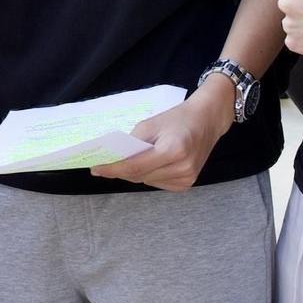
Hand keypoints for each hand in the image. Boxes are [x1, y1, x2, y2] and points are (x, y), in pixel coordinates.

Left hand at [90, 80, 233, 189]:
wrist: (207, 121)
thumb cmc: (178, 118)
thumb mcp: (150, 123)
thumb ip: (132, 143)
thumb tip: (113, 159)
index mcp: (173, 150)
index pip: (135, 166)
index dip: (113, 169)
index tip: (96, 168)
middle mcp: (182, 168)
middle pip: (139, 176)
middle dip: (120, 170)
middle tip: (104, 164)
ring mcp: (186, 179)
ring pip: (147, 182)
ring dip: (134, 173)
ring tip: (130, 160)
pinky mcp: (187, 184)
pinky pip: (157, 183)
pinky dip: (148, 175)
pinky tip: (151, 164)